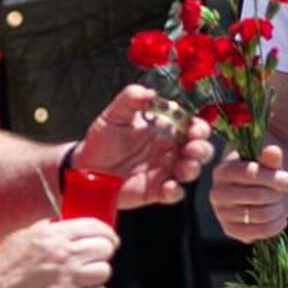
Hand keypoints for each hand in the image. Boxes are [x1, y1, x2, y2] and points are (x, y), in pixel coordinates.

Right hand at [0, 218, 116, 287]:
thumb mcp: (21, 237)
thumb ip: (44, 229)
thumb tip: (58, 225)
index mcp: (53, 234)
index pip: (95, 226)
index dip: (106, 233)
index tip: (108, 240)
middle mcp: (64, 253)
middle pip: (105, 248)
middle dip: (103, 254)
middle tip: (94, 261)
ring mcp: (67, 278)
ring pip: (105, 271)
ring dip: (97, 276)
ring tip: (86, 279)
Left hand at [72, 88, 212, 208]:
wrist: (85, 167)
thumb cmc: (103, 137)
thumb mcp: (115, 113)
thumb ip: (131, 98)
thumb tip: (151, 93)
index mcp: (166, 129)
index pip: (192, 126)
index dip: (199, 128)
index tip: (194, 129)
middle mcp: (170, 150)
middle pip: (199, 149)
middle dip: (202, 149)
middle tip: (192, 148)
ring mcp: (165, 171)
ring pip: (190, 171)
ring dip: (193, 169)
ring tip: (184, 167)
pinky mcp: (156, 191)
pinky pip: (174, 194)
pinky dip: (176, 192)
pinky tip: (169, 187)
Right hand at [211, 142, 287, 243]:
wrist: (268, 184)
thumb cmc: (268, 167)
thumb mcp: (271, 159)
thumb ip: (271, 157)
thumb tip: (273, 151)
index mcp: (222, 171)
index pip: (250, 174)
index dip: (274, 178)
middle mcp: (217, 193)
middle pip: (257, 196)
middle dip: (277, 194)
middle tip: (285, 190)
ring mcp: (222, 214)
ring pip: (259, 215)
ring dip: (277, 209)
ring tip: (280, 202)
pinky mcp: (232, 230)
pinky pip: (258, 233)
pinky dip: (275, 226)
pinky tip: (281, 217)